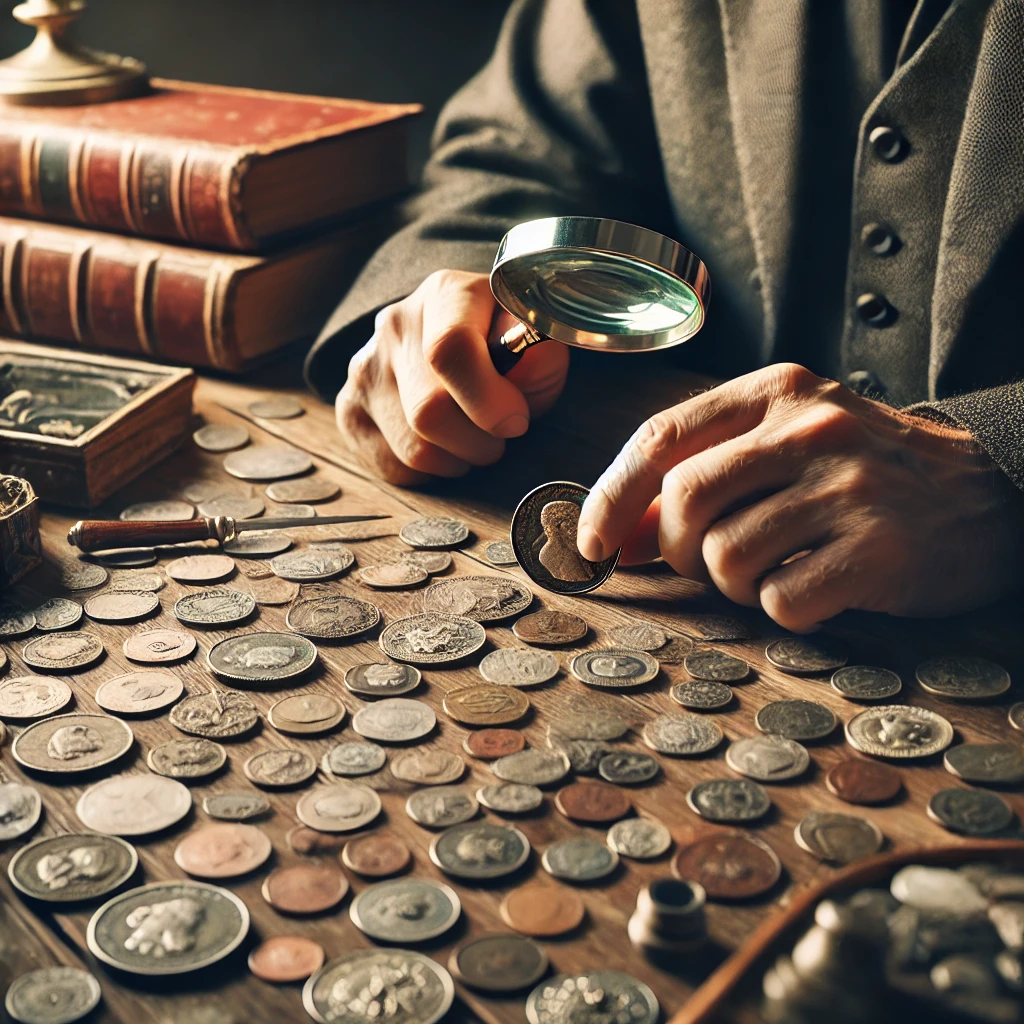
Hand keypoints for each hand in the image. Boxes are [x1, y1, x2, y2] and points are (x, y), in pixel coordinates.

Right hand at [335, 270, 569, 484]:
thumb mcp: (535, 345)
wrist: (453, 346)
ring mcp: (365, 368)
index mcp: (446, 294)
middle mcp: (395, 326)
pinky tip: (443, 446)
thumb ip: (541, 356)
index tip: (516, 421)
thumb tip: (531, 365)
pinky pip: (393, 466)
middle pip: (430, 410)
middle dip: (479, 441)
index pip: (450, 349)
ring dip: (457, 459)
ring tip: (472, 439)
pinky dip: (429, 471)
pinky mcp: (350, 409)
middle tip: (498, 436)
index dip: (488, 400)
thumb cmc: (503, 350)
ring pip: (413, 447)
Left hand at [577, 363, 1023, 630]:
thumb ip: (707, 474)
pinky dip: (781, 610)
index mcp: (776, 393)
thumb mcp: (787, 445)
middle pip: (684, 500)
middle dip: (675, 547)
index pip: (659, 438)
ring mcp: (847, 488)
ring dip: (732, 583)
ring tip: (774, 570)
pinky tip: (814, 590)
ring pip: (726, 556)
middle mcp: (810, 430)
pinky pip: (780, 600)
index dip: (609, 496)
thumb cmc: (867, 470)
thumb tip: (622, 534)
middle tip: (705, 560)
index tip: (591, 543)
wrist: (989, 492)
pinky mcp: (877, 549)